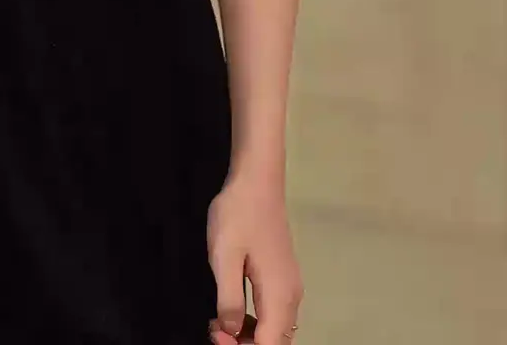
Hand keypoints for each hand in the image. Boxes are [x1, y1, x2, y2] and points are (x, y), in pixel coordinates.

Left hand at [207, 170, 302, 344]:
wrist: (257, 178)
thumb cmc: (238, 214)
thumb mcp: (225, 257)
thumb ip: (229, 300)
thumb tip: (230, 330)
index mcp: (279, 295)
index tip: (216, 333)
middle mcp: (291, 296)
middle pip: (275, 342)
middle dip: (244, 344)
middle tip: (215, 328)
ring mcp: (289, 285)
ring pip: (275, 330)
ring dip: (248, 336)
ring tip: (218, 320)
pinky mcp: (283, 276)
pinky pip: (273, 314)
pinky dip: (254, 321)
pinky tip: (231, 307)